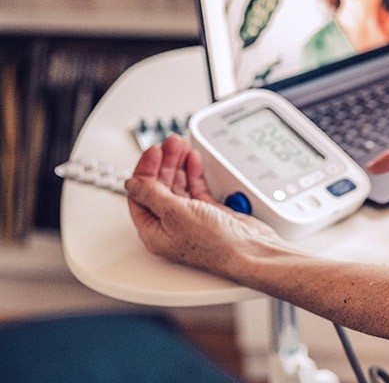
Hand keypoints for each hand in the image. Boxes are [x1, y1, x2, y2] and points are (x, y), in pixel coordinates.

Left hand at [126, 135, 296, 278]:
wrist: (250, 250)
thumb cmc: (215, 244)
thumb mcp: (175, 213)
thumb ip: (152, 195)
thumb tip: (132, 184)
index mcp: (155, 231)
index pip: (141, 195)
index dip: (145, 171)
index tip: (154, 152)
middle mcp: (171, 225)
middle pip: (159, 187)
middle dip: (164, 163)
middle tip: (171, 144)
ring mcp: (191, 218)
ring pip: (178, 185)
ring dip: (178, 164)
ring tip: (182, 146)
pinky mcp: (210, 213)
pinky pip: (196, 188)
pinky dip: (194, 172)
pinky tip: (193, 160)